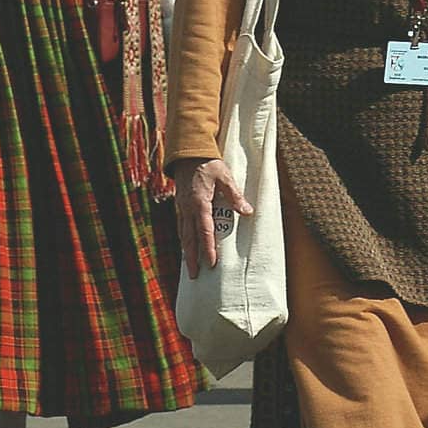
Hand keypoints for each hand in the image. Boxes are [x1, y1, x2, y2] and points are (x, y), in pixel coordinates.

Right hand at [173, 156, 253, 279]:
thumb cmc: (208, 163)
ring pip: (183, 233)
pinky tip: (186, 245)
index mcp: (199, 202)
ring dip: (187, 251)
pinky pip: (181, 225)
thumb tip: (247, 212)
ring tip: (189, 267)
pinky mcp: (180, 204)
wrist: (188, 151)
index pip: (205, 231)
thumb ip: (235, 195)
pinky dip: (184, 238)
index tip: (211, 264)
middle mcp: (188, 208)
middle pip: (189, 238)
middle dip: (192, 258)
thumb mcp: (224, 176)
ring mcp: (182, 206)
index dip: (208, 248)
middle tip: (194, 276)